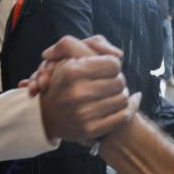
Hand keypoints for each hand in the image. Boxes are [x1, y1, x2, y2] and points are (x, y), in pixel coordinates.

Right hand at [22, 36, 136, 141]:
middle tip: (108, 85)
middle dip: (116, 81)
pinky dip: (127, 111)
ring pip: (123, 99)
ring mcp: (82, 113)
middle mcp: (76, 92)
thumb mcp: (69, 57)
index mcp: (72, 71)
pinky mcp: (89, 130)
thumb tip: (119, 54)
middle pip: (120, 81)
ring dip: (121, 97)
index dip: (112, 66)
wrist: (46, 117)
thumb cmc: (63, 83)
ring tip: (111, 96)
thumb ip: (93, 43)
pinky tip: (124, 107)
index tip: (105, 71)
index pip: (113, 64)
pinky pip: (122, 117)